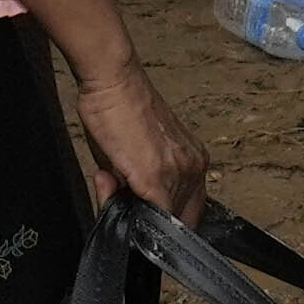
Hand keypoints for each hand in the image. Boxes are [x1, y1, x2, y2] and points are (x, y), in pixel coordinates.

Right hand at [59, 29, 212, 219]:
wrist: (113, 81)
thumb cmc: (120, 107)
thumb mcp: (134, 152)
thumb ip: (134, 184)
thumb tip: (121, 202)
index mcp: (193, 161)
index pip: (189, 210)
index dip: (163, 220)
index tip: (142, 216)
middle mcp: (194, 169)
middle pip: (178, 219)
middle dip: (149, 222)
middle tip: (119, 198)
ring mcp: (178, 175)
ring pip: (162, 221)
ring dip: (133, 215)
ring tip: (109, 184)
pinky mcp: (155, 179)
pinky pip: (150, 218)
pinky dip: (131, 218)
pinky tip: (112, 193)